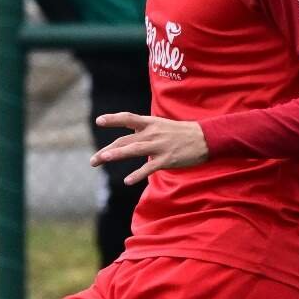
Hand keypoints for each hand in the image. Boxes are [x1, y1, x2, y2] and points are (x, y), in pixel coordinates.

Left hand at [91, 112, 209, 185]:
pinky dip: (138, 174)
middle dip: (107, 150)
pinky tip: (127, 181)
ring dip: (117, 154)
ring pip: (134, 149)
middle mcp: (152, 133)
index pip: (128, 118)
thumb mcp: (161, 126)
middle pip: (125, 141)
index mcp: (150, 123)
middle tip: (93, 160)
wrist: (205, 138)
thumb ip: (144, 132)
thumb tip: (129, 138)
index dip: (113, 119)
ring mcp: (159, 146)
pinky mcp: (167, 159)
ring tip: (103, 158)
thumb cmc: (182, 133)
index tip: (98, 121)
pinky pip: (149, 168)